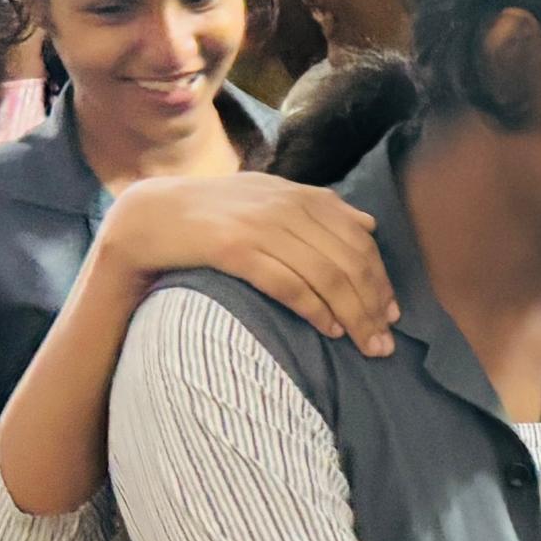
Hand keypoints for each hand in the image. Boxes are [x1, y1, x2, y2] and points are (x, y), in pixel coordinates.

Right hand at [107, 172, 396, 353]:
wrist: (148, 216)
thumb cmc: (212, 216)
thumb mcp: (268, 200)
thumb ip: (315, 210)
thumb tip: (367, 223)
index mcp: (298, 195)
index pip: (358, 237)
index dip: (380, 277)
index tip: (392, 312)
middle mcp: (284, 206)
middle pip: (348, 259)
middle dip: (373, 304)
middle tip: (384, 341)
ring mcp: (260, 226)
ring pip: (326, 274)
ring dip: (353, 314)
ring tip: (366, 345)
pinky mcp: (234, 248)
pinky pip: (288, 282)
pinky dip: (315, 309)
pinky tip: (329, 330)